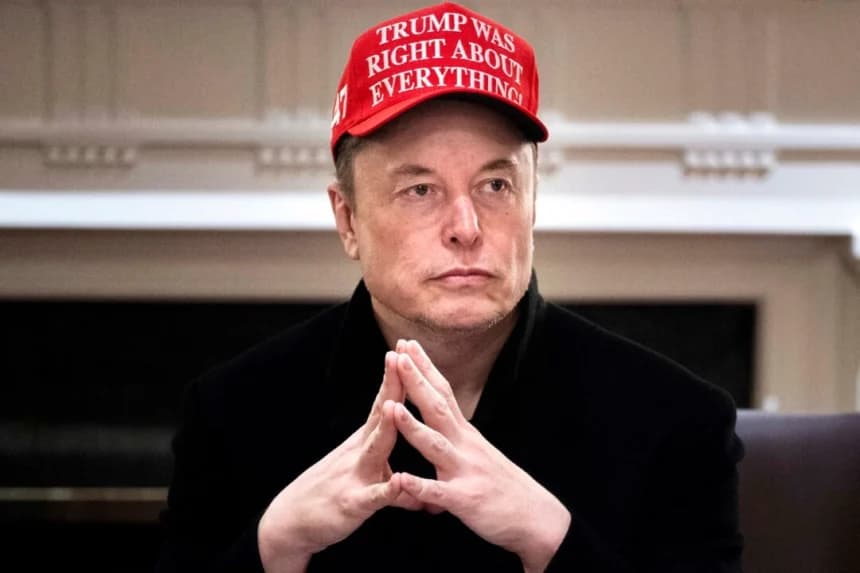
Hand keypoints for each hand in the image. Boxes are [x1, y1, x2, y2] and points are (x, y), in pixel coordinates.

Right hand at [258, 351, 417, 572]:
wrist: (290, 523)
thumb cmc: (331, 498)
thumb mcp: (364, 486)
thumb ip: (393, 487)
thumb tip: (413, 489)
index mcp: (365, 443)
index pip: (384, 403)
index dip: (396, 378)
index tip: (406, 350)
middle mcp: (359, 452)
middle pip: (380, 414)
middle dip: (393, 386)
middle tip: (401, 356)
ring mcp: (355, 475)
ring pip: (375, 448)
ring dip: (385, 427)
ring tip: (395, 406)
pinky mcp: (352, 504)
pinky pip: (373, 496)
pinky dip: (388, 489)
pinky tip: (401, 481)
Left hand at [392, 340, 571, 572]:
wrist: (537, 519)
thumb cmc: (503, 486)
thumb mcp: (478, 452)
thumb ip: (456, 435)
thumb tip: (441, 414)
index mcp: (466, 434)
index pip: (443, 392)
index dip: (425, 367)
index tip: (407, 343)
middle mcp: (466, 446)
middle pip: (437, 408)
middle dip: (416, 382)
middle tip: (398, 354)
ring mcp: (466, 472)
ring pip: (435, 446)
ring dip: (412, 427)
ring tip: (389, 408)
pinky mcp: (466, 500)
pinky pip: (439, 494)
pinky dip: (420, 487)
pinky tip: (401, 479)